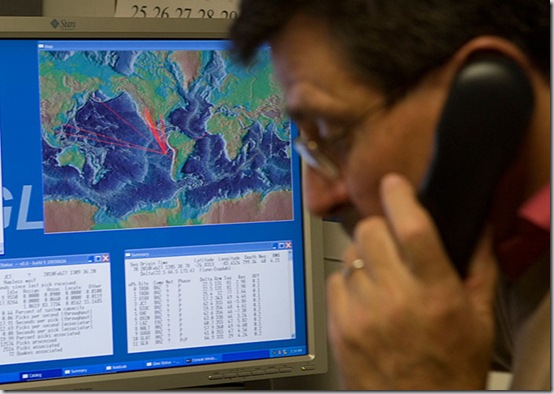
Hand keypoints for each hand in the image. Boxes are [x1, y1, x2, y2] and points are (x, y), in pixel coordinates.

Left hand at [326, 173, 497, 389]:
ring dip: (365, 256)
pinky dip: (349, 281)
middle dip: (380, 227)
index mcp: (435, 294)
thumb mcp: (479, 318)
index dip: (401, 198)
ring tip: (382, 280)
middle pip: (370, 231)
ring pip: (350, 253)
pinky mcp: (338, 324)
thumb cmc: (449, 368)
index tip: (394, 183)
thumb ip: (479, 267)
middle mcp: (395, 300)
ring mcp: (361, 313)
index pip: (414, 230)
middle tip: (390, 242)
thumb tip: (479, 227)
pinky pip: (336, 279)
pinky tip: (366, 299)